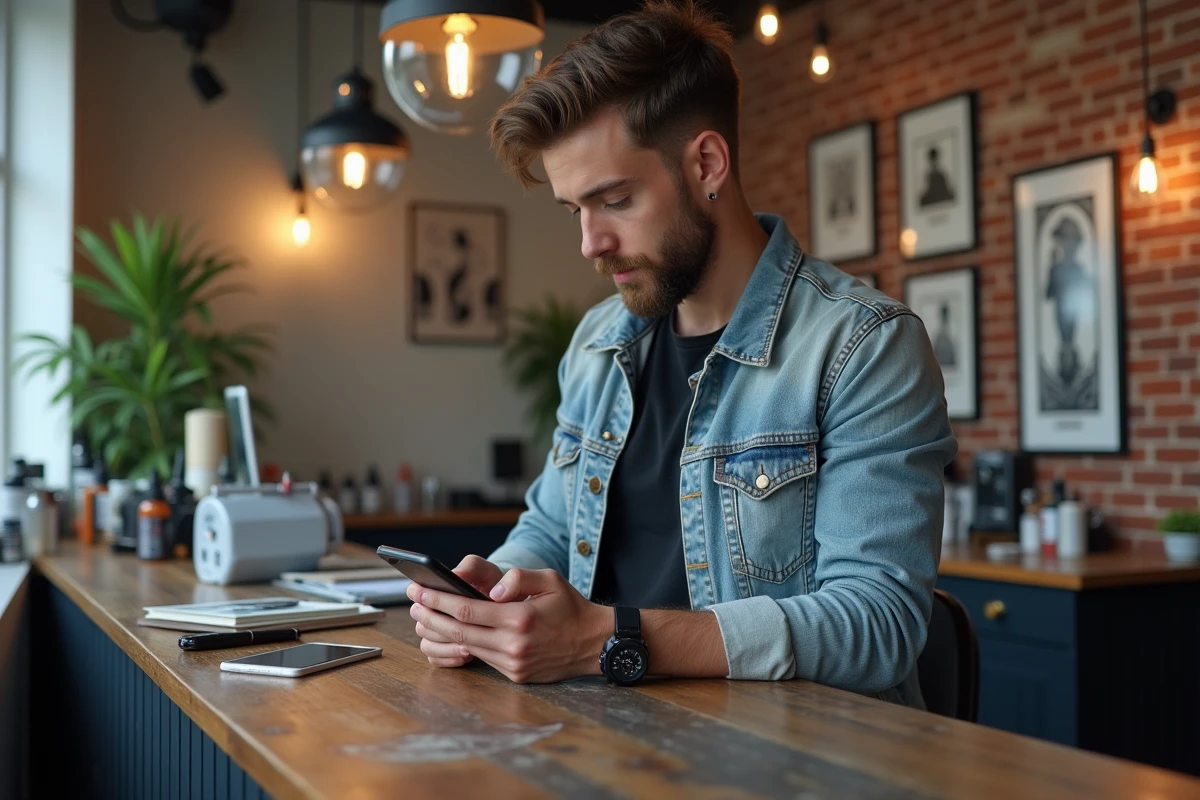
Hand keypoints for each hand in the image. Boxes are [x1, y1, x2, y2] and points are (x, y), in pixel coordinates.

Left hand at [409, 567, 610, 683]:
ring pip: (466, 647)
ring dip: (441, 632)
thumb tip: (491, 590)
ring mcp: (513, 663)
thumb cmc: (570, 607)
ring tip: (424, 616)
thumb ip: (518, 577)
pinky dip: (463, 645)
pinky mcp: (515, 675)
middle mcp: (513, 644)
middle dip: (430, 615)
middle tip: (412, 603)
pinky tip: (450, 633)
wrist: (593, 643)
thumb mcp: (550, 580)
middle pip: (458, 632)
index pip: (466, 610)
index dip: (438, 600)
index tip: (419, 590)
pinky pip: (482, 658)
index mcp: (520, 618)